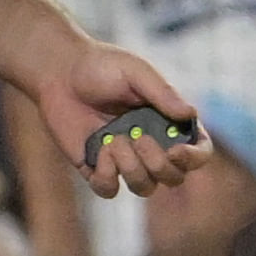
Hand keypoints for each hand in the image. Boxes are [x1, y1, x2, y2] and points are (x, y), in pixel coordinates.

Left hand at [30, 42, 209, 197]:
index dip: (194, 158)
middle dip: (159, 165)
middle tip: (138, 138)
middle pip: (173, 176)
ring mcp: (124, 159)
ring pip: (144, 187)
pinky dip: (106, 177)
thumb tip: (190, 115)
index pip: (197, 150)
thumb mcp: (136, 73)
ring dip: (132, 169)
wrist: (58, 72)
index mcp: (169, 122)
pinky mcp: (95, 167)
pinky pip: (109, 188)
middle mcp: (152, 145)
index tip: (177, 151)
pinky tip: (99, 151)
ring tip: (114, 141)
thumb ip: (163, 94)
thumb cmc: (102, 66)